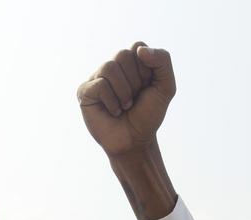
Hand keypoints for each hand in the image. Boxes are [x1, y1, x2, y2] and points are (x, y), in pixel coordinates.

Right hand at [77, 43, 175, 157]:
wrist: (136, 142)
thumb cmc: (148, 116)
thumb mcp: (166, 87)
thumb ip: (163, 61)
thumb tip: (139, 50)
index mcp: (130, 62)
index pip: (137, 46)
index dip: (146, 70)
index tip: (146, 87)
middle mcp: (112, 67)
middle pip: (123, 55)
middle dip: (135, 81)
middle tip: (134, 99)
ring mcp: (97, 78)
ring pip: (110, 67)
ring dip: (124, 92)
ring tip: (125, 106)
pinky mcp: (85, 91)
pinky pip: (100, 85)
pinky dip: (113, 102)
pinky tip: (114, 112)